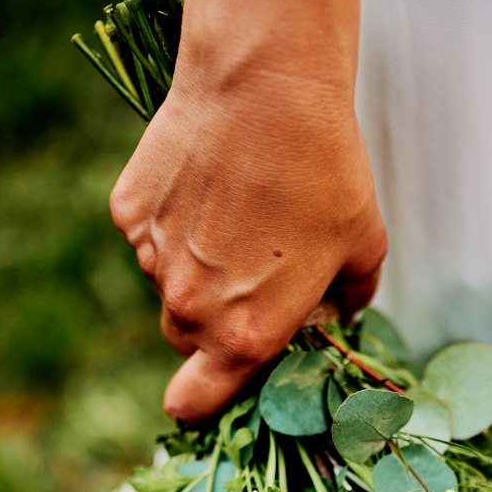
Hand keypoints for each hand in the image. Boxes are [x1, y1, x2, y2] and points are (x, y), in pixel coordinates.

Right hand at [109, 63, 386, 422]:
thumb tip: (338, 313)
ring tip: (236, 211)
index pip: (193, 405)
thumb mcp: (362, 247)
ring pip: (165, 284)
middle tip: (250, 277)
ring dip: (193, 267)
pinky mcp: (129, 212)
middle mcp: (188, 308)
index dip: (201, 405)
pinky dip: (171, 220)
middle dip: (210, 324)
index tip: (214, 389)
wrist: (265, 87)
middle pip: (184, 341)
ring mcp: (151, 259)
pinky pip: (148, 235)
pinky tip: (207, 180)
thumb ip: (348, 298)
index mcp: (243, 336)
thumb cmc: (325, 172)